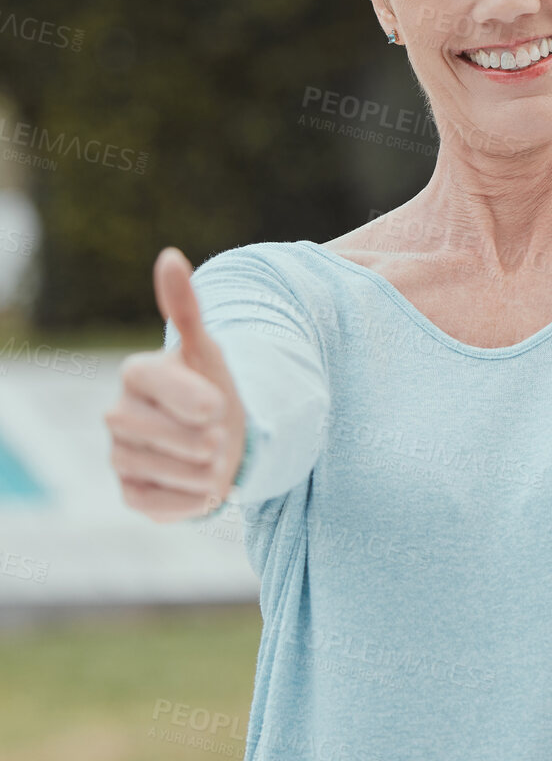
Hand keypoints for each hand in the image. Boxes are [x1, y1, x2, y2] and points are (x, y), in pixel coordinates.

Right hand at [105, 248, 247, 520]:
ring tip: (217, 458)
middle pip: (161, 433)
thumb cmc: (214, 389)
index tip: (218, 405)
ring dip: (202, 470)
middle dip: (203, 438)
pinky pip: (156, 504)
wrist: (225, 437)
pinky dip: (189, 500)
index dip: (194, 397)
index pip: (156, 382)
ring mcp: (119, 455)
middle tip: (220, 435)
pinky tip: (204, 487)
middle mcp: (118, 413)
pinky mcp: (129, 492)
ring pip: (162, 469)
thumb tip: (170, 256)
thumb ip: (186, 308)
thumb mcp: (208, 349)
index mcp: (135, 373)